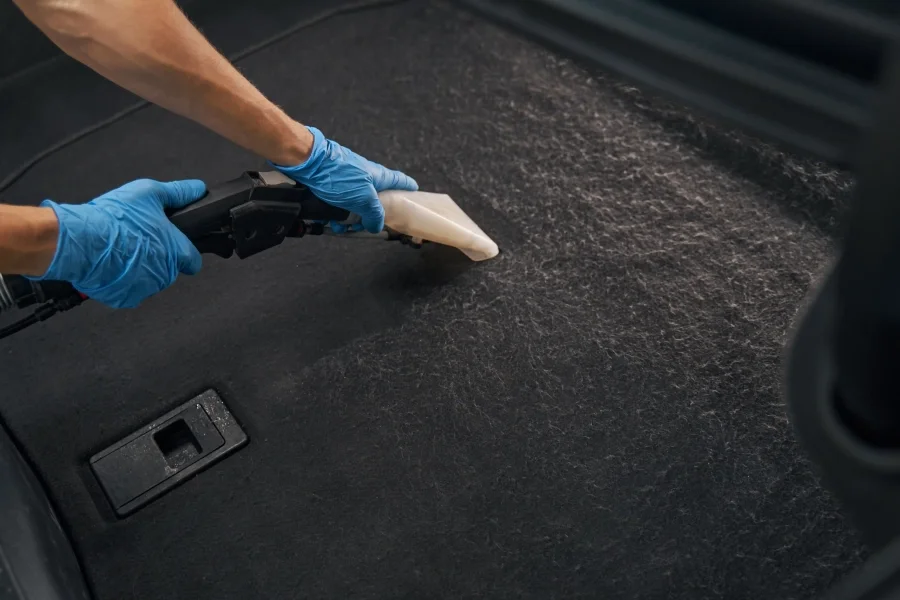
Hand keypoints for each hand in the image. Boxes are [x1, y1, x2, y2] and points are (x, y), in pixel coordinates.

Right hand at [31, 179, 206, 308]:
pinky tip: (111, 262)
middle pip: (169, 268)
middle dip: (158, 256)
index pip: (193, 260)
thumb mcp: (149, 193)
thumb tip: (197, 189)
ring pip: (149, 279)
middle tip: (137, 240)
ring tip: (121, 248)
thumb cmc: (114, 219)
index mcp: (176, 251)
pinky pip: (128, 290)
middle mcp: (164, 273)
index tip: (173, 245)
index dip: (184, 251)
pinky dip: (121, 279)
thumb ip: (178, 193)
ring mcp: (145, 288)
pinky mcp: (125, 298)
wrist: (79, 241)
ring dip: (139, 267)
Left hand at [272, 126, 417, 232]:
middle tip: (361, 227)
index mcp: (379, 177)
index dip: (409, 189)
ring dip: (347, 219)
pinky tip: (325, 219)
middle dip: (368, 218)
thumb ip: (374, 214)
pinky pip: (337, 203)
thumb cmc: (337, 175)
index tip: (414, 196)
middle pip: (375, 201)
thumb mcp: (363, 198)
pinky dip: (333, 213)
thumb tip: (377, 225)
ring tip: (338, 226)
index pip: (401, 181)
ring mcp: (348, 181)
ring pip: (354, 205)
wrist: (307, 161)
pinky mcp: (332, 184)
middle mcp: (365, 178)